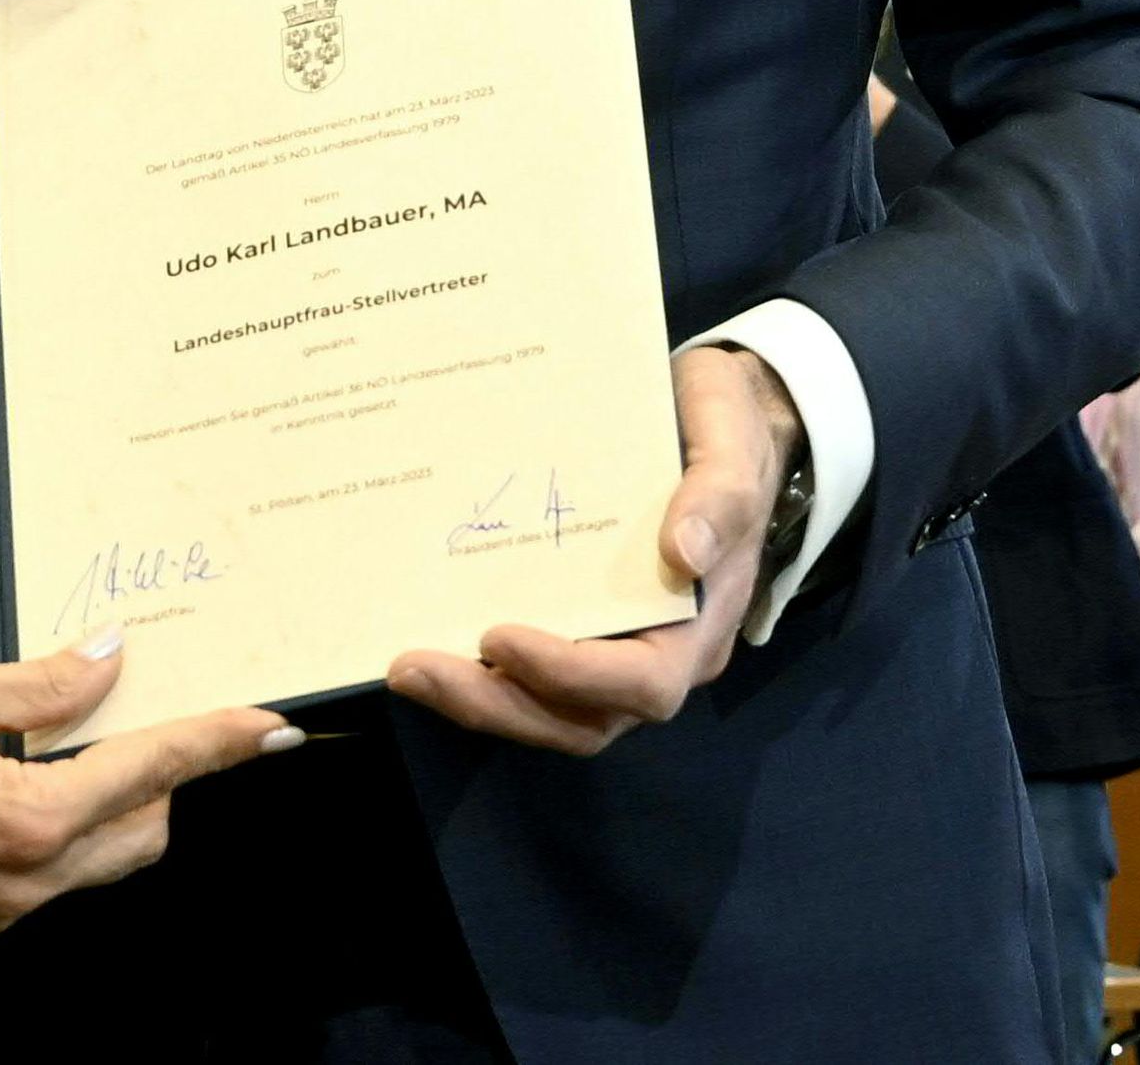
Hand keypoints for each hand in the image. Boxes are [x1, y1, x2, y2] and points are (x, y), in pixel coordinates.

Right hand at [0, 638, 294, 928]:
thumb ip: (42, 683)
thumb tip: (108, 661)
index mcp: (27, 821)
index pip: (151, 772)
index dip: (215, 742)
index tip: (266, 725)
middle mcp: (24, 879)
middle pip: (144, 831)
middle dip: (168, 776)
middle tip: (162, 713)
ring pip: (102, 856)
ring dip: (117, 801)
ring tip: (92, 735)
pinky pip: (53, 871)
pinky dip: (70, 822)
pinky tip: (40, 772)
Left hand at [387, 345, 799, 753]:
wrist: (721, 419)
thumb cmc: (730, 429)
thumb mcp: (732, 439)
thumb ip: (719, 492)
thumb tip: (684, 551)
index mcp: (703, 622)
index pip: (645, 682)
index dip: (571, 674)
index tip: (499, 636)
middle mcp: (661, 652)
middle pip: (583, 719)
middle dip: (497, 703)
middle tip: (413, 668)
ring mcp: (619, 647)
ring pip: (550, 711)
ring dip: (478, 698)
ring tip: (406, 666)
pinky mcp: (583, 628)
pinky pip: (532, 676)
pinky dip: (481, 672)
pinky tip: (425, 638)